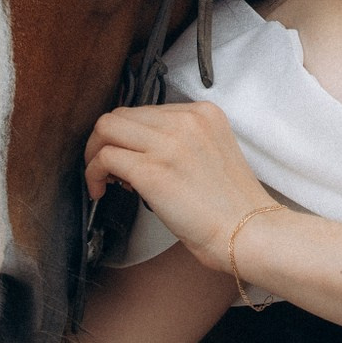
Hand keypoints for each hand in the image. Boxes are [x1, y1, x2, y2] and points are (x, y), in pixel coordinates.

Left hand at [85, 101, 274, 272]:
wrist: (249, 232)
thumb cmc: (231, 207)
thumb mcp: (211, 154)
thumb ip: (179, 142)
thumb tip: (135, 153)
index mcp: (203, 113)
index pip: (146, 111)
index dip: (130, 136)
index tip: (129, 159)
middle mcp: (185, 120)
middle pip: (121, 114)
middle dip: (105, 140)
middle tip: (107, 170)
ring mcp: (168, 143)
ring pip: (107, 128)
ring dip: (94, 153)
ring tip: (102, 180)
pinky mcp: (152, 170)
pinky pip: (105, 158)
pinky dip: (92, 173)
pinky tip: (100, 192)